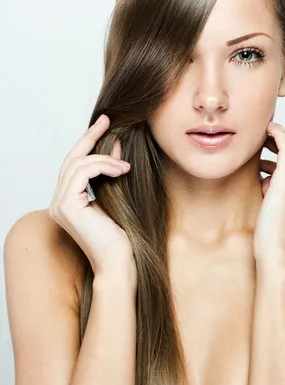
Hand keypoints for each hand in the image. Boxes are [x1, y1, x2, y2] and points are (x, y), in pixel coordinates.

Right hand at [49, 114, 136, 280]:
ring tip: (125, 165)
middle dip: (90, 138)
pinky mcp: (67, 206)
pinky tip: (121, 170)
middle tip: (109, 121)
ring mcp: (59, 205)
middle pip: (71, 160)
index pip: (74, 165)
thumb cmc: (121, 236)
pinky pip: (82, 173)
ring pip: (77, 165)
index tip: (106, 125)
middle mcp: (58, 202)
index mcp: (68, 201)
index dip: (88, 142)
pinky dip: (102, 166)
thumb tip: (116, 145)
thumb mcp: (117, 194)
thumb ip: (111, 171)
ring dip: (104, 158)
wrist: (119, 263)